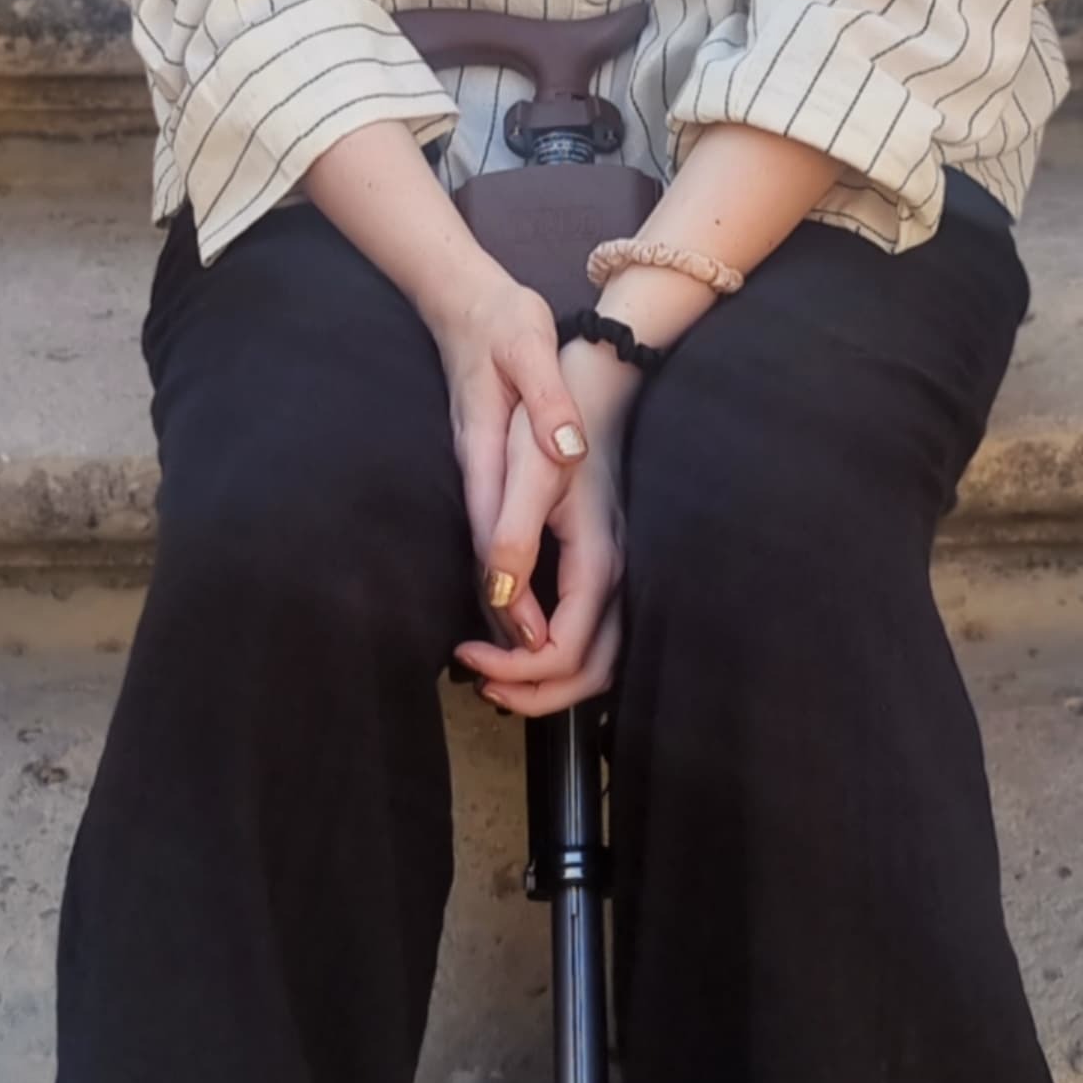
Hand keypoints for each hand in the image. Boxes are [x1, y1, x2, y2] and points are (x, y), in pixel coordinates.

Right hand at [426, 270, 592, 653]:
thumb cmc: (503, 323)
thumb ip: (545, 398)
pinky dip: (507, 585)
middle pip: (487, 568)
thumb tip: (564, 447)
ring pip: (488, 562)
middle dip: (505, 631)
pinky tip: (526, 611)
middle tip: (527, 680)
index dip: (512, 601)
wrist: (467, 303)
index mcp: (493, 454)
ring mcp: (480, 479)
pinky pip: (494, 542)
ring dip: (506, 617)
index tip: (532, 648)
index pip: (496, 542)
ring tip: (530, 669)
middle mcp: (480, 476)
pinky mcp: (487, 477)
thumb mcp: (528, 345)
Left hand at [455, 388, 626, 716]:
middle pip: (593, 671)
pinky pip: (591, 633)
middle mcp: (614, 576)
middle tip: (482, 685)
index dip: (517, 671)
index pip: (566, 652)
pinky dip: (557, 656)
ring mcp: (612, 571)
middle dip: (538, 694)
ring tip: (495, 676)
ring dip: (549, 680)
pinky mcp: (600, 564)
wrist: (589, 388)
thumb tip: (503, 608)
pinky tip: (516, 640)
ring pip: (598, 658)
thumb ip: (513, 540)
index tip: (468, 657)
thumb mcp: (525, 475)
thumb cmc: (549, 428)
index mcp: (595, 563)